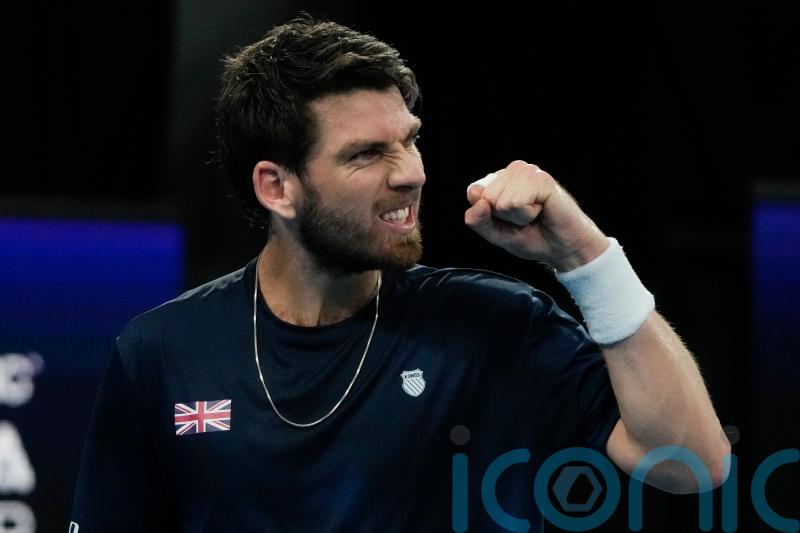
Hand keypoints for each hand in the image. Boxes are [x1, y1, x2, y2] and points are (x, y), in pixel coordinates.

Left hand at [464, 160, 609, 270]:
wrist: (563, 249)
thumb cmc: (532, 237)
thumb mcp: (495, 234)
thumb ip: (478, 221)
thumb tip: (478, 201)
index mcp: (499, 179)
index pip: (474, 192)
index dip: (489, 215)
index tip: (510, 220)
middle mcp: (512, 171)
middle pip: (486, 197)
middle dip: (504, 217)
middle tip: (525, 218)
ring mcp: (528, 171)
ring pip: (499, 200)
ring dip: (517, 216)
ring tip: (535, 214)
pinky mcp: (541, 178)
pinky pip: (515, 202)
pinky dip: (526, 214)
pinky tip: (542, 210)